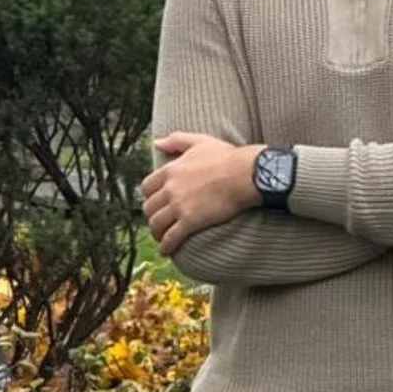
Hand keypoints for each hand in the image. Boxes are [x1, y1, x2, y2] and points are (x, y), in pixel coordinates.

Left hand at [141, 133, 264, 255]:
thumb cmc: (227, 157)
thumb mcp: (200, 142)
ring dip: (156, 233)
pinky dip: (166, 246)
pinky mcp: (189, 221)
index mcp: (171, 170)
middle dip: (151, 216)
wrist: (245, 174)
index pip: (147, 187)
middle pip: (148, 207)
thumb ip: (177, 140)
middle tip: (159, 222)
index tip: (156, 202)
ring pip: (156, 224)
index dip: (150, 197)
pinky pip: (170, 237)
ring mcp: (178, 206)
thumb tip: (157, 143)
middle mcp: (170, 188)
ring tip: (162, 238)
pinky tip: (168, 251)